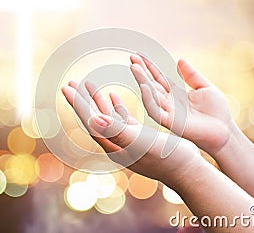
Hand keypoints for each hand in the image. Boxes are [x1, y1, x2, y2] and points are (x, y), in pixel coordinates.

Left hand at [61, 81, 199, 181]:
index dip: (78, 103)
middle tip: (71, 82)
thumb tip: (93, 120)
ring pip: (107, 117)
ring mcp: (127, 140)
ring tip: (89, 84)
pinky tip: (113, 96)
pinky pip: (121, 119)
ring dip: (98, 101)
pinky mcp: (138, 137)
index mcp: (113, 145)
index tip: (66, 87)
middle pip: (94, 118)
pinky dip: (116, 107)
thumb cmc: (165, 158)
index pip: (90, 121)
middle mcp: (116, 144)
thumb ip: (117, 131)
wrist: (186, 170)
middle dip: (82, 100)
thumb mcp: (140, 142)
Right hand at [130, 54, 233, 154]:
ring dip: (141, 81)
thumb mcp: (205, 88)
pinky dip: (148, 98)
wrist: (225, 131)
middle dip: (142, 71)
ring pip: (150, 95)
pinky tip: (144, 86)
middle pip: (151, 84)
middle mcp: (169, 103)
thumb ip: (192, 76)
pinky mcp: (170, 122)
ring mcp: (168, 112)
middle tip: (132, 58)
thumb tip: (180, 60)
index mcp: (176, 94)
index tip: (140, 55)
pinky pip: (155, 110)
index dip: (150, 67)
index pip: (159, 78)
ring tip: (134, 67)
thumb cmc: (217, 112)